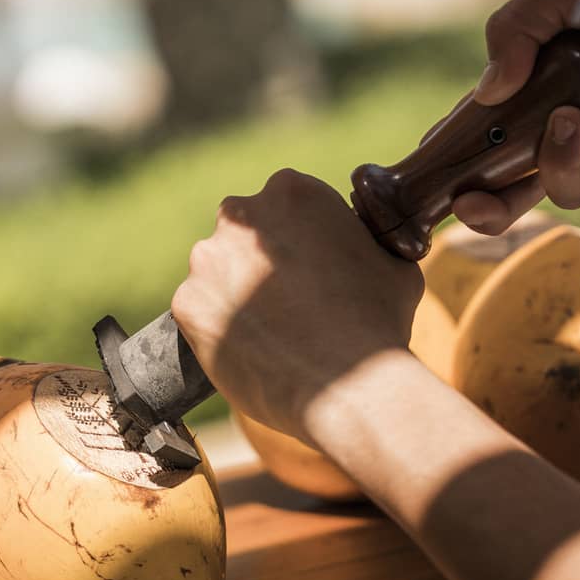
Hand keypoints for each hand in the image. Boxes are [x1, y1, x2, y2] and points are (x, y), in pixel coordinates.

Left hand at [171, 169, 422, 440]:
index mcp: (292, 191)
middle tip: (288, 299)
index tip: (309, 266)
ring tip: (271, 330)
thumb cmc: (378, 324)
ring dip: (234, 292)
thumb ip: (366, 239)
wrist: (347, 387)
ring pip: (216, 272)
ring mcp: (207, 259)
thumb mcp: (393, 262)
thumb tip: (365, 242)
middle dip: (258, 259)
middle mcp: (242, 215)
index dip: (298, 237)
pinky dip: (218, 327)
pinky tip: (250, 348)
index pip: (285, 205)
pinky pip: (199, 311)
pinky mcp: (185, 303)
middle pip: (243, 232)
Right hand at [454, 0, 579, 234]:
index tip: (429, 158)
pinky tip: (575, 118)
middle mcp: (569, 120)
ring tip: (561, 119)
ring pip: (562, 189)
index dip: (456, 155)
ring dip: (544, 166)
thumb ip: (512, 31)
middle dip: (487, 207)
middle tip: (466, 203)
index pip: (489, 133)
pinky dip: (571, 156)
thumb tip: (490, 92)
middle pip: (519, 186)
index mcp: (540, 87)